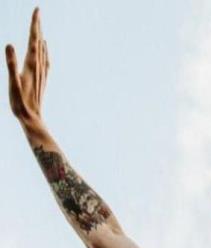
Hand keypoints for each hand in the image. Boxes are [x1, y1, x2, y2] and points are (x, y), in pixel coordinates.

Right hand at [5, 8, 49, 123]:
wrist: (32, 118)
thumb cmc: (20, 103)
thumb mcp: (12, 83)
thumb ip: (10, 63)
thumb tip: (10, 44)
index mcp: (31, 65)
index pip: (33, 40)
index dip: (34, 25)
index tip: (37, 11)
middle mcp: (38, 68)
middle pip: (38, 42)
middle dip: (37, 26)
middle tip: (38, 11)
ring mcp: (41, 74)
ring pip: (42, 50)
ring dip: (40, 36)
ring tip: (39, 26)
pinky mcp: (41, 80)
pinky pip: (44, 61)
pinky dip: (44, 51)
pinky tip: (44, 49)